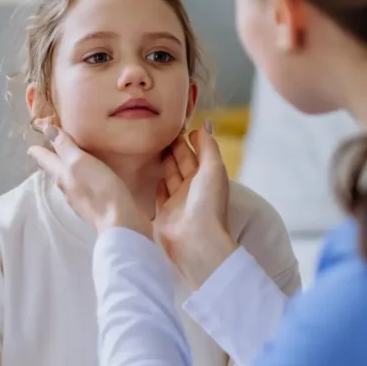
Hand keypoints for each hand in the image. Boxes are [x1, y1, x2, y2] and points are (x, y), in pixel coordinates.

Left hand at [28, 123, 152, 238]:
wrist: (117, 222)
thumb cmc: (99, 188)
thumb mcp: (80, 162)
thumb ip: (65, 146)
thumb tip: (47, 129)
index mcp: (61, 174)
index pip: (46, 157)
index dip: (39, 147)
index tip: (33, 139)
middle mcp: (66, 187)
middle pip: (54, 169)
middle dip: (50, 158)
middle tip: (47, 148)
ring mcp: (78, 199)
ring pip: (66, 179)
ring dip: (65, 169)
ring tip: (67, 161)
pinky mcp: (91, 206)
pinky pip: (80, 187)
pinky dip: (79, 178)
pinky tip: (86, 178)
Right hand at [155, 124, 238, 287]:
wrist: (195, 240)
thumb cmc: (207, 203)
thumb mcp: (213, 168)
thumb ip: (208, 146)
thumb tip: (205, 126)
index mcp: (208, 177)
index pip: (197, 154)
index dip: (189, 140)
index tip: (177, 125)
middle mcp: (194, 189)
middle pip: (183, 163)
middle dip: (174, 148)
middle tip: (160, 132)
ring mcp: (178, 201)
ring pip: (170, 176)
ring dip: (165, 162)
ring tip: (154, 146)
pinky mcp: (164, 213)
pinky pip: (160, 195)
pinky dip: (158, 184)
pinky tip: (153, 174)